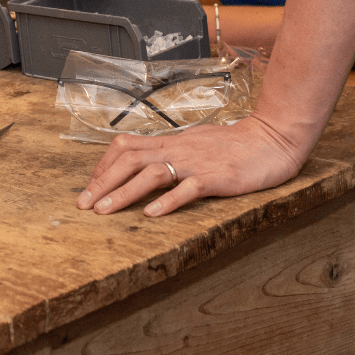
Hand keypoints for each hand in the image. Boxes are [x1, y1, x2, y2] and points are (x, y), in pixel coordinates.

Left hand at [79, 114, 306, 216]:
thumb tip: (143, 162)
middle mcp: (178, 149)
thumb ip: (170, 152)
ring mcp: (196, 163)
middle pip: (130, 160)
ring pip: (152, 173)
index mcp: (171, 142)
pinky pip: (188, 188)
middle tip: (83, 204)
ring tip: (105, 211)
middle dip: (102, 182)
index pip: (126, 147)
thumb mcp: (194, 143)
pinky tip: (151, 214)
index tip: (89, 187)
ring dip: (125, 192)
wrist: (271, 140)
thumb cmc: (232, 145)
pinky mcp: (217, 178)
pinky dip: (168, 201)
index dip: (104, 166)